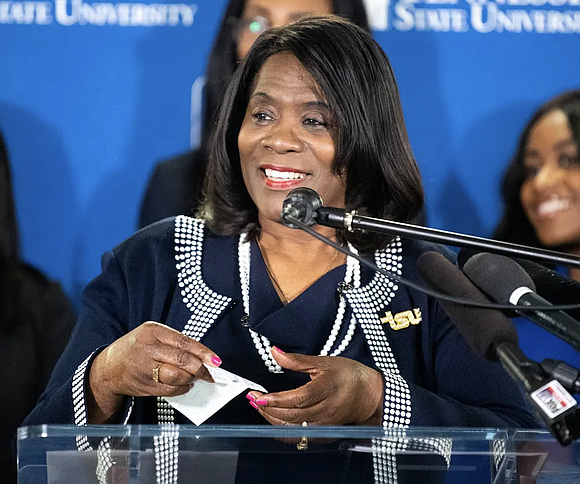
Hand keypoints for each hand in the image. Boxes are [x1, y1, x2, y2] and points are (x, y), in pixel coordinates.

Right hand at [87, 321, 220, 422]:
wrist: (110, 367)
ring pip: (177, 376)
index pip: (184, 342)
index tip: (216, 360)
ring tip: (196, 378)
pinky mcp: (145, 385)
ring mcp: (145, 368)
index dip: (203, 352)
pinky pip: (170, 389)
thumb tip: (202, 355)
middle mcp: (148, 348)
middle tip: (209, 373)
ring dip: (191, 379)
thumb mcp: (153, 335)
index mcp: (153, 331)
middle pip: (182, 360)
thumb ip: (175, 342)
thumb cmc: (137, 348)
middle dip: (200, 368)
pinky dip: (182, 388)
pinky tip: (185, 384)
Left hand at [247, 347, 383, 425]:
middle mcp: (326, 410)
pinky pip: (299, 437)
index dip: (277, 400)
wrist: (370, 395)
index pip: (299, 399)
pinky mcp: (324, 434)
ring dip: (272, 419)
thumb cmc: (349, 375)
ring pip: (294, 428)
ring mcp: (325, 425)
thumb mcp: (324, 362)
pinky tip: (272, 421)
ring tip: (259, 407)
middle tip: (253, 399)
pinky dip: (282, 430)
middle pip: (293, 416)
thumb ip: (297, 360)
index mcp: (327, 389)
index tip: (259, 396)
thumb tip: (275, 353)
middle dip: (268, 409)